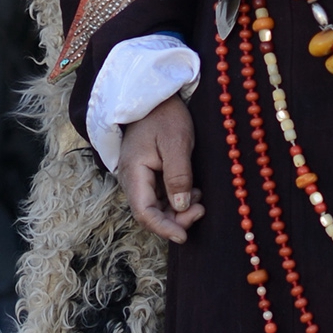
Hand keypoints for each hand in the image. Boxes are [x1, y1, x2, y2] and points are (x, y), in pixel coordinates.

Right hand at [117, 96, 201, 243]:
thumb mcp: (176, 142)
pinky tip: (193, 190)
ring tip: (199, 199)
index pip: (144, 212)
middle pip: (150, 213)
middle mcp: (132, 179)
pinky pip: (161, 196)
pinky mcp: (149, 174)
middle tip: (201, 210)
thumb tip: (180, 206)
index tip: (184, 236)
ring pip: (156, 207)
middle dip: (175, 219)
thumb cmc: (165, 115)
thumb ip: (178, 176)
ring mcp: (140, 178)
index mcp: (133, 173)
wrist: (157, 96)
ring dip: (178, 210)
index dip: (163, 228)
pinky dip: (177, 199)